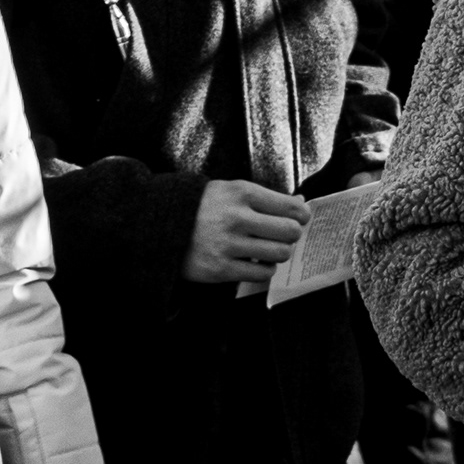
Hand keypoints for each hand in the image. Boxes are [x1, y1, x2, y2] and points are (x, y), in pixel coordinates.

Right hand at [185, 180, 311, 286]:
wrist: (161, 225)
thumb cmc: (202, 206)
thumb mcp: (230, 190)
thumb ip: (264, 197)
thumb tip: (300, 203)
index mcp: (242, 193)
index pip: (290, 207)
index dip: (302, 215)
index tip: (300, 218)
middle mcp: (236, 217)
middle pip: (290, 232)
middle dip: (292, 235)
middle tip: (284, 236)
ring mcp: (228, 245)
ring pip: (279, 254)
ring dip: (279, 253)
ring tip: (268, 249)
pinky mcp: (220, 269)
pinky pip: (261, 273)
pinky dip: (264, 269)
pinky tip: (256, 262)